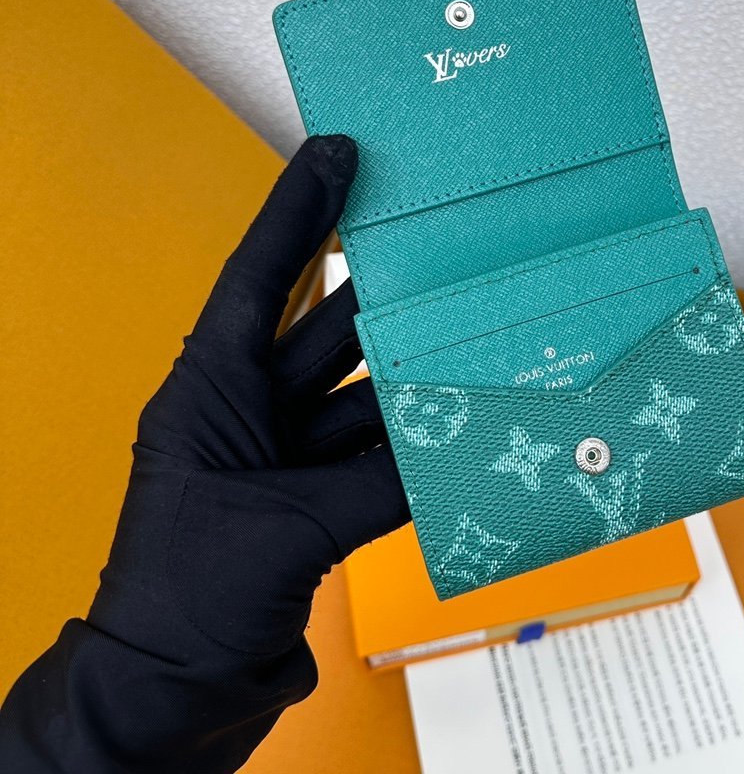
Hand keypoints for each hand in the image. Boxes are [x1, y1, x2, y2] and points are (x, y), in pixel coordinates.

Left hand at [89, 134, 408, 661]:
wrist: (169, 699)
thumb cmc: (187, 601)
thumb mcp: (290, 528)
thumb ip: (377, 481)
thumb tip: (448, 445)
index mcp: (207, 395)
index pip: (256, 280)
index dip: (296, 211)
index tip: (333, 153)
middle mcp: (245, 415)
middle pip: (321, 329)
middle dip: (375, 286)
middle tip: (427, 237)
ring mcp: (279, 460)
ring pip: (358, 394)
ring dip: (407, 373)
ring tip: (464, 330)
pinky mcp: (309, 504)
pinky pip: (373, 455)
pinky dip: (413, 443)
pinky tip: (455, 419)